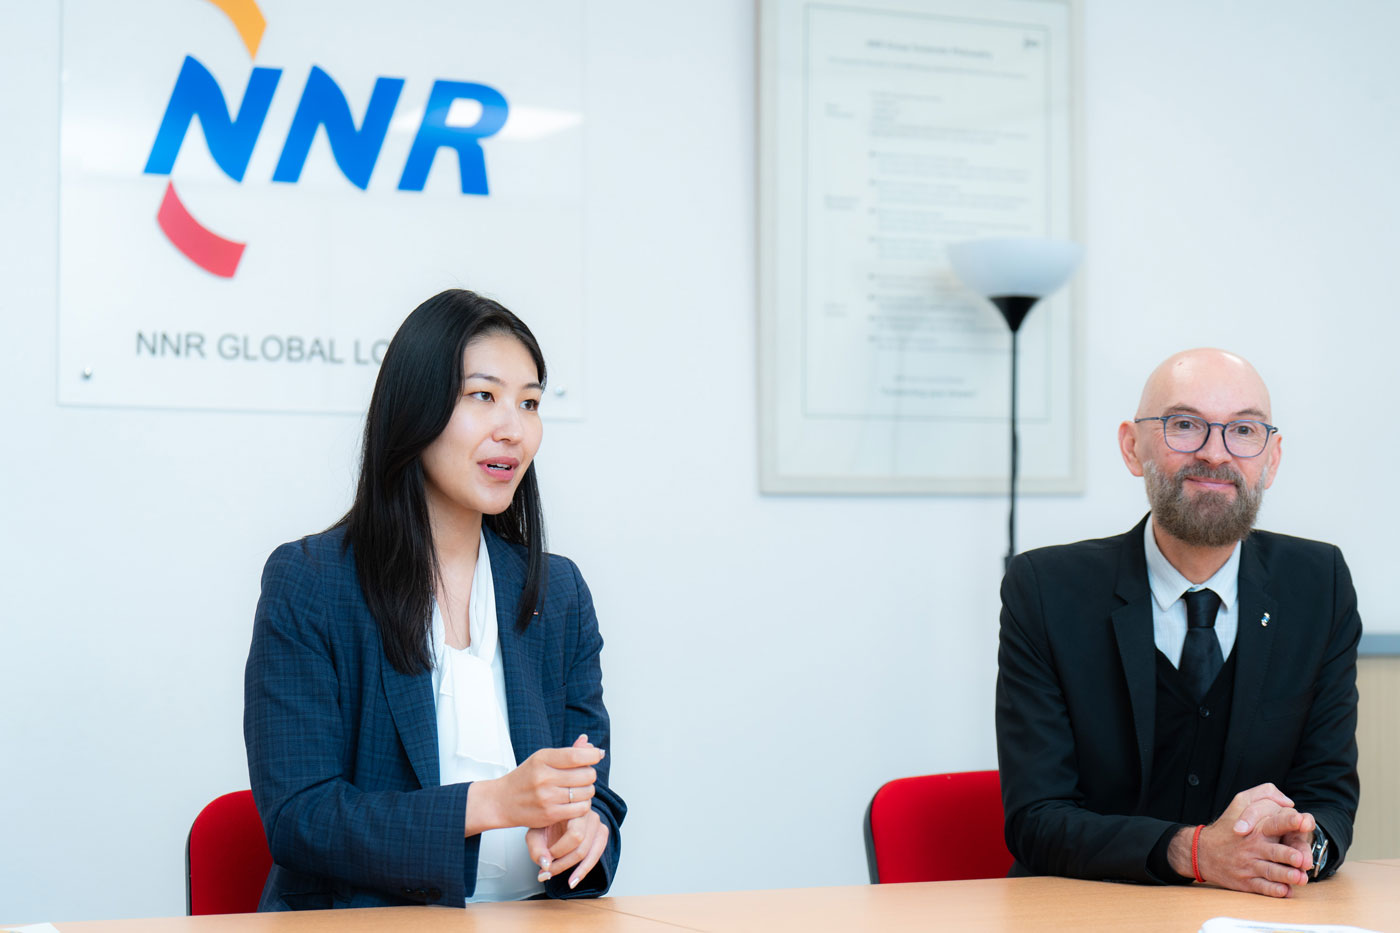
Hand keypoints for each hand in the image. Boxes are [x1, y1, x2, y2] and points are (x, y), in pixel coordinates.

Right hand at [526, 735, 610, 889]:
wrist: (502, 801)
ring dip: (587, 791)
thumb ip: (568, 752)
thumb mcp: (542, 759)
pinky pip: (581, 809)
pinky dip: (583, 805)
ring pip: (587, 792)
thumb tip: (590, 745)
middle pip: (587, 774)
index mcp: (542, 759)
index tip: (598, 755)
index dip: (593, 755)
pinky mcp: (550, 814)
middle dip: (590, 774)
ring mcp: (547, 797)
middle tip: (583, 776)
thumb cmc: (525, 778)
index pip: (577, 755)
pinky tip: (575, 802)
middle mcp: (544, 777)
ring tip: (578, 790)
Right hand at [1170, 784, 1312, 897]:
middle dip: (1289, 855)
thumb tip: (1288, 801)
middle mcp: (1254, 847)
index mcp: (1257, 828)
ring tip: (1300, 878)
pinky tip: (1285, 891)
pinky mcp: (1246, 882)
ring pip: (1271, 872)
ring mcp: (1250, 865)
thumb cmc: (1228, 826)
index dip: (1290, 822)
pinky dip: (1274, 890)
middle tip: (1302, 859)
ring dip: (1286, 875)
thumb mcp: (1240, 802)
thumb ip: (1265, 794)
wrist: (1202, 851)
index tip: (1303, 821)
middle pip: (1275, 852)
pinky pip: (1262, 887)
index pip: (1275, 823)